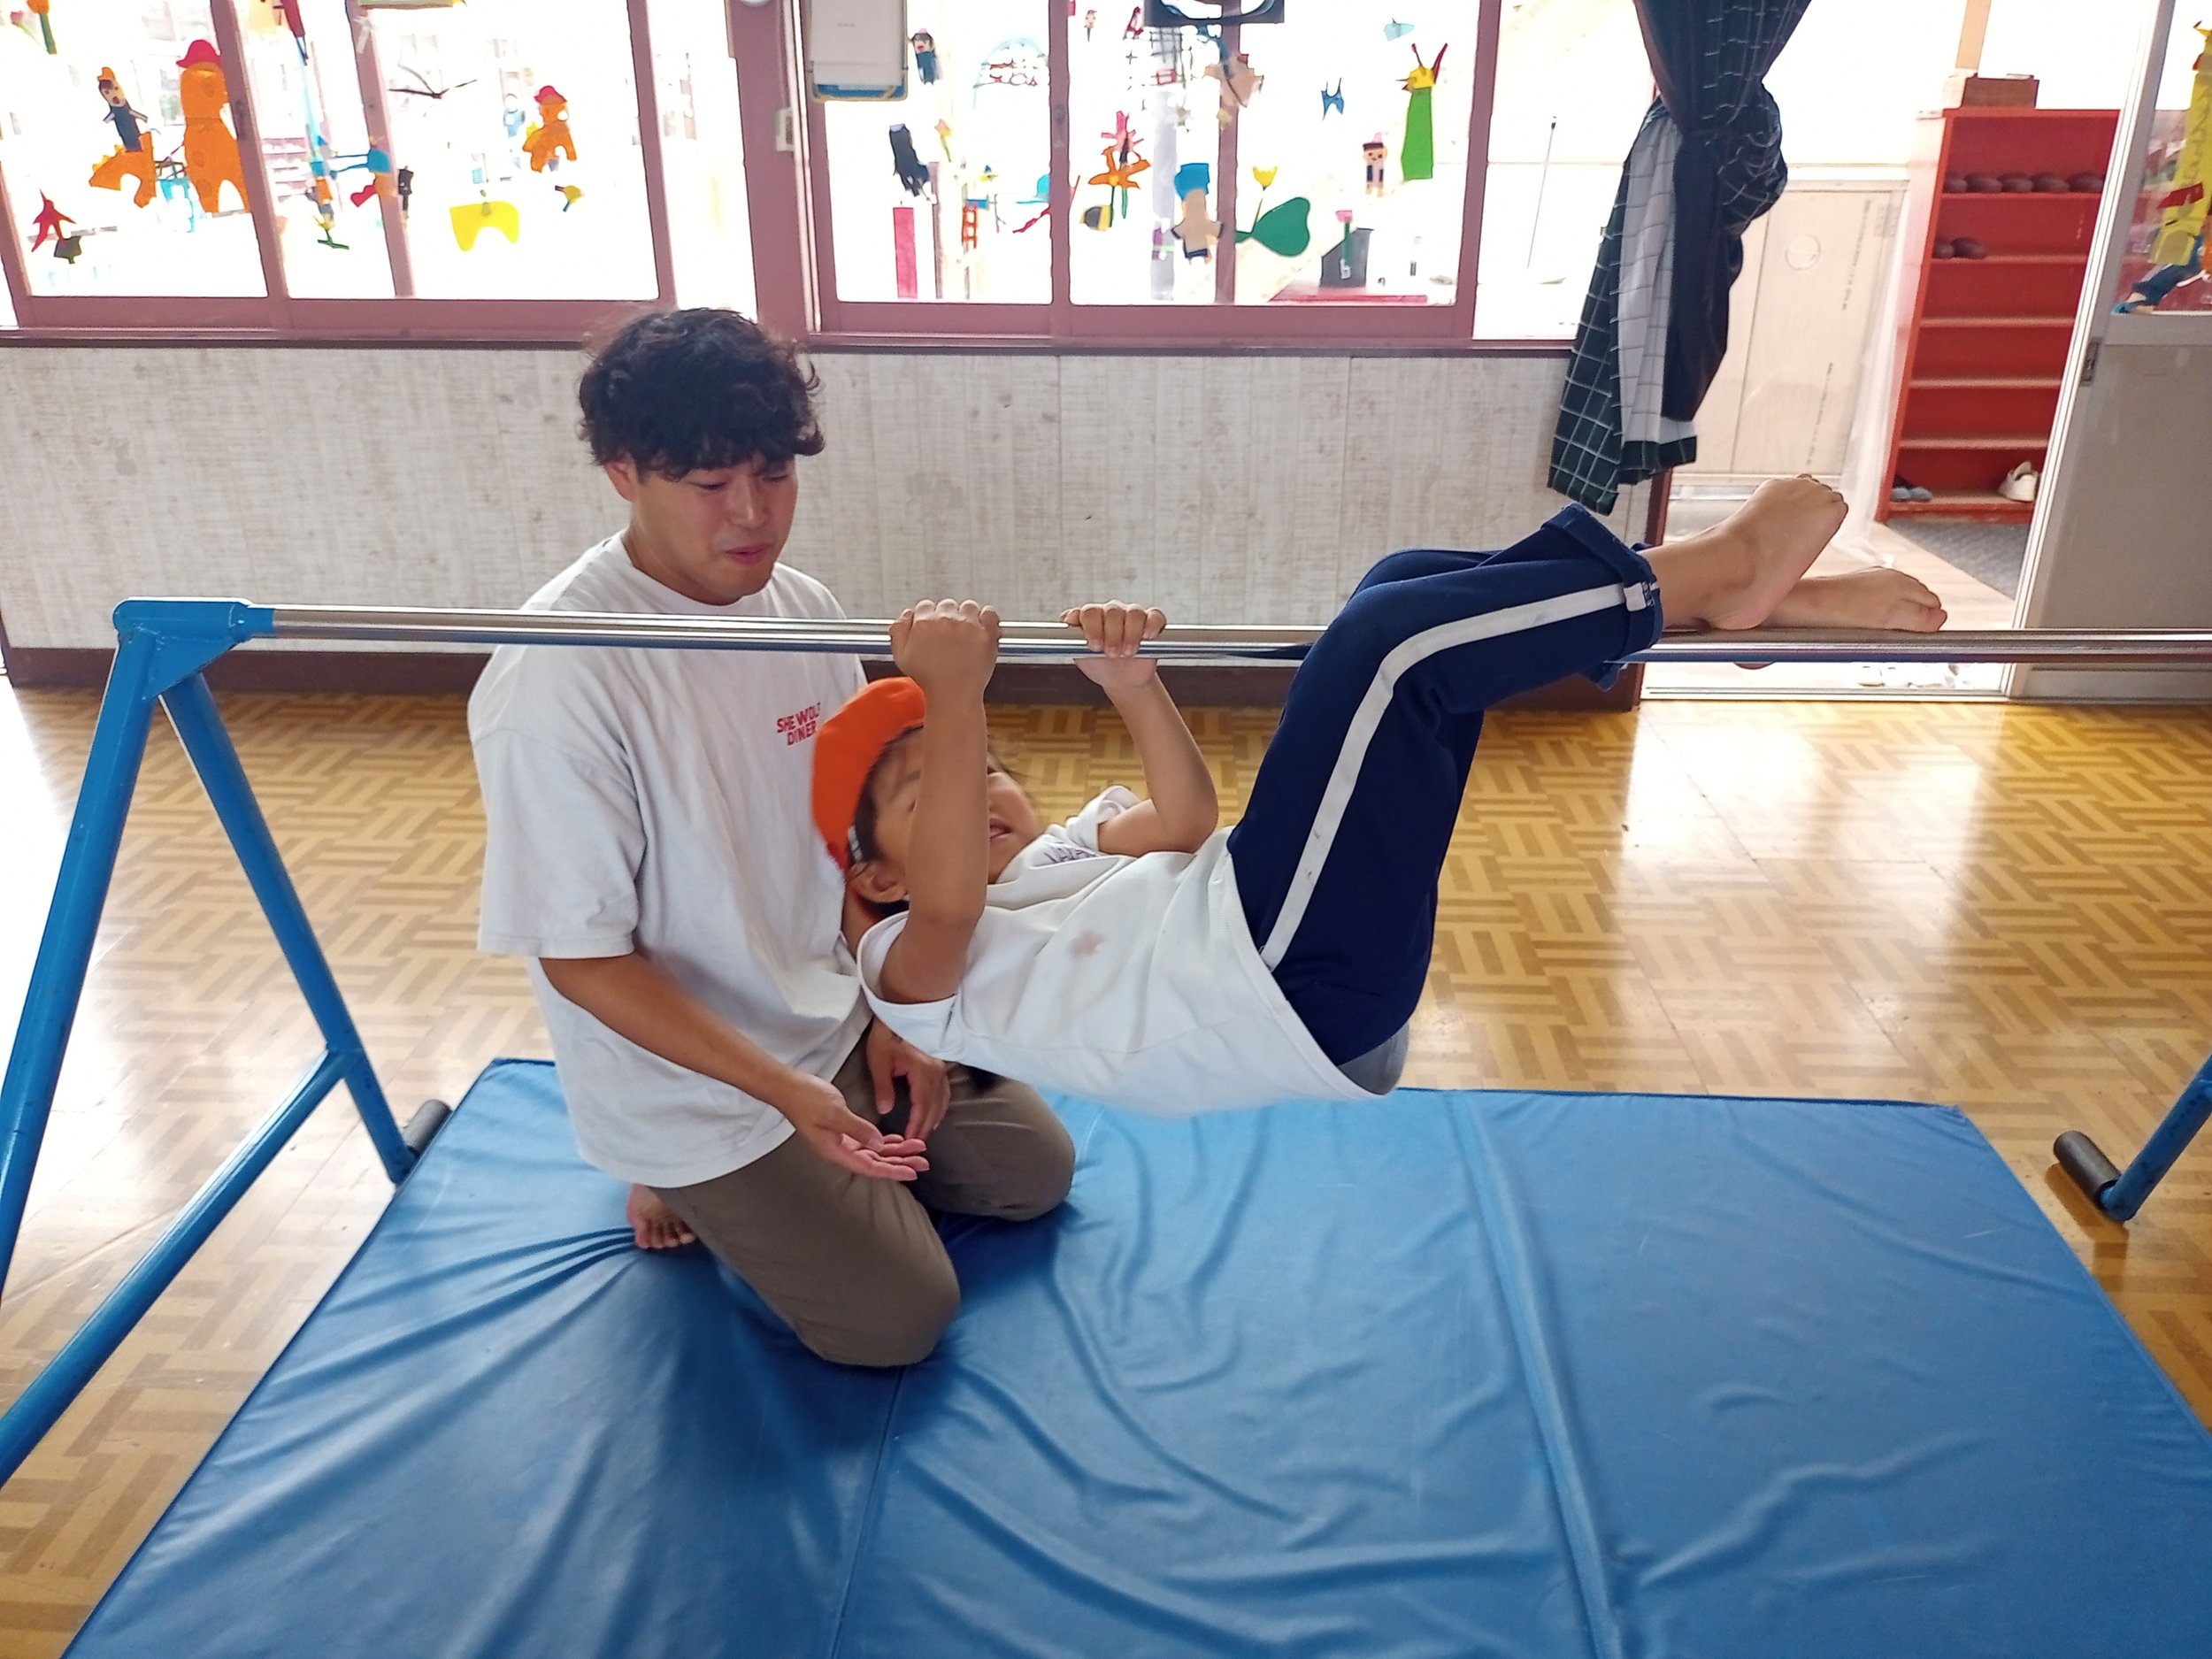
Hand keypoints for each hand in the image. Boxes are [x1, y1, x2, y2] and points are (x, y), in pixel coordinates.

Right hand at [771, 1068, 929, 1181]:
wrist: (788, 1087)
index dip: (893, 1170)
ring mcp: (840, 1141)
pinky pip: (867, 1140)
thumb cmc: (808, 1099)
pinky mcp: (841, 1130)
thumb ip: (858, 1129)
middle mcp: (840, 1150)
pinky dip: (883, 1141)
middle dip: (900, 1162)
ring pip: (873, 1151)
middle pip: (875, 1161)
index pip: (870, 1167)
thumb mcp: (835, 1112)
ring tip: (917, 1149)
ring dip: (895, 1151)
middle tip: (924, 1162)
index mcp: (836, 1151)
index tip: (913, 1172)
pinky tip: (897, 1140)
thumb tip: (879, 1143)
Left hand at [865, 1020, 951, 1141]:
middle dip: (926, 1126)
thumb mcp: (880, 1061)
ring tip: (927, 1131)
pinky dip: (941, 1104)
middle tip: (917, 1142)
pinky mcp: (939, 1064)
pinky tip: (935, 1110)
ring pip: (943, 1099)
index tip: (909, 1139)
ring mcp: (940, 1067)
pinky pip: (944, 1090)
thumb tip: (885, 1110)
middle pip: (935, 1105)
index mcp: (922, 1072)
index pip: (922, 1105)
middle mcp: (936, 1072)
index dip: (916, 1124)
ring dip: (935, 1117)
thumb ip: (883, 1087)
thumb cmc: (888, 1034)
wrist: (901, 1010)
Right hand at [892, 599, 999, 699]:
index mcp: (924, 622)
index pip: (926, 606)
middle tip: (949, 637)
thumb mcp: (901, 657)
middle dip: (947, 617)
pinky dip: (987, 617)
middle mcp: (946, 619)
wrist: (953, 696)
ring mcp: (968, 625)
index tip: (933, 630)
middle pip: (947, 605)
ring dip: (967, 616)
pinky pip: (990, 612)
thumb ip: (899, 631)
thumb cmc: (929, 679)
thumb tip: (907, 613)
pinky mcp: (987, 633)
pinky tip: (982, 629)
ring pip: (968, 606)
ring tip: (965, 634)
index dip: (928, 618)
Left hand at [1061, 602, 1165, 689]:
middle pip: (1111, 611)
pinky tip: (1147, 637)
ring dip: (1131, 634)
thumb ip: (1072, 639)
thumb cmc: (1099, 666)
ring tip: (1128, 653)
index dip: (1092, 628)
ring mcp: (1131, 615)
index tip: (1094, 647)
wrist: (1122, 681)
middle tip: (1112, 654)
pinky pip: (1154, 615)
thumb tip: (1068, 621)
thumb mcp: (1082, 657)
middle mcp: (1110, 612)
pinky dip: (1151, 625)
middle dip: (1112, 635)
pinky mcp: (1151, 622)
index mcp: (1090, 617)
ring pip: (1133, 612)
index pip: (1089, 612)